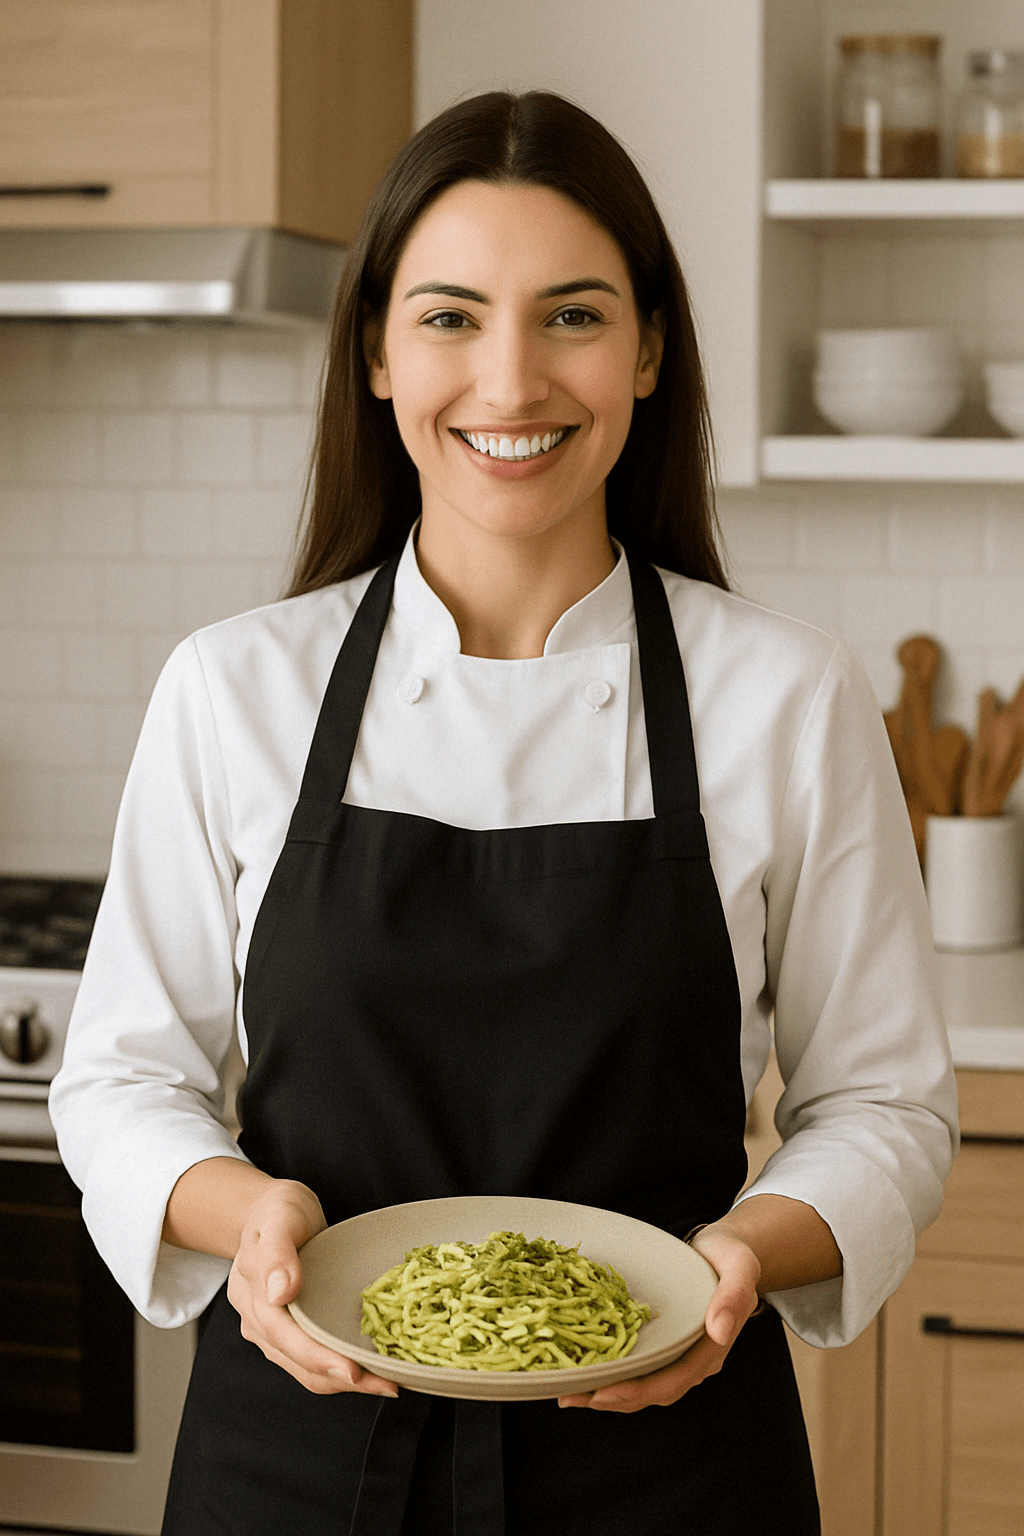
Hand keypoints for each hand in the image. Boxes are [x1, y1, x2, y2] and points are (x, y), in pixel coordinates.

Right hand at [226, 1178, 397, 1397]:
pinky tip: (369, 1367)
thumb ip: (277, 1251)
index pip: (285, 1336)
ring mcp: (271, 1332)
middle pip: (298, 1362)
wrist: (271, 1212)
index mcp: (253, 1295)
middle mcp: (258, 1321)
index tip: (353, 1372)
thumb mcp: (280, 1217)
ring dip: (344, 1382)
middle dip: (342, 1378)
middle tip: (387, 1383)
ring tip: (386, 1381)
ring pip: (306, 1370)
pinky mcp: (289, 1333)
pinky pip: (311, 1361)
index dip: (318, 1358)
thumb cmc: (278, 1211)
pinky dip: (339, 1369)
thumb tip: (279, 1292)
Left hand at [556, 1223, 760, 1411]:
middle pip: (650, 1391)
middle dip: (610, 1398)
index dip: (637, 1392)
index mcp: (711, 1350)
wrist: (725, 1250)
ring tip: (567, 1391)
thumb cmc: (731, 1256)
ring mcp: (676, 1353)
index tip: (603, 1394)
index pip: (672, 1381)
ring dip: (605, 1390)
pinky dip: (610, 1370)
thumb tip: (719, 1331)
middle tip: (570, 1396)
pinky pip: (636, 1363)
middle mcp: (692, 1360)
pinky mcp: (662, 1342)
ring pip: (640, 1383)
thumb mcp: (741, 1268)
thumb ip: (733, 1297)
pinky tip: (583, 1366)